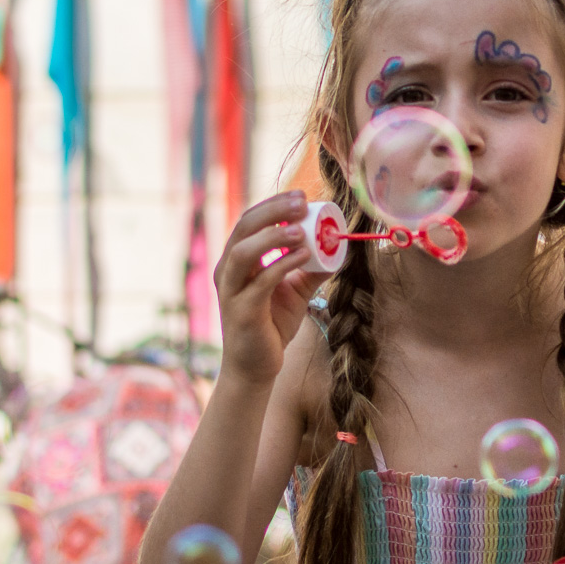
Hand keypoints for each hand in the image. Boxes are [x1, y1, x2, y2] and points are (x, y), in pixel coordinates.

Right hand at [213, 191, 331, 384]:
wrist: (256, 368)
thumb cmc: (272, 326)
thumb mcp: (295, 290)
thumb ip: (311, 268)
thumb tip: (337, 247)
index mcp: (237, 260)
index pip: (250, 221)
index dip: (274, 204)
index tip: (302, 196)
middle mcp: (228, 270)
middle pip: (244, 228)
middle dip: (274, 211)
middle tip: (303, 203)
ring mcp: (231, 290)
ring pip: (244, 252)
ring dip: (273, 236)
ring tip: (301, 229)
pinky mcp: (242, 310)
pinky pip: (260, 281)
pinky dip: (282, 265)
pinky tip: (303, 256)